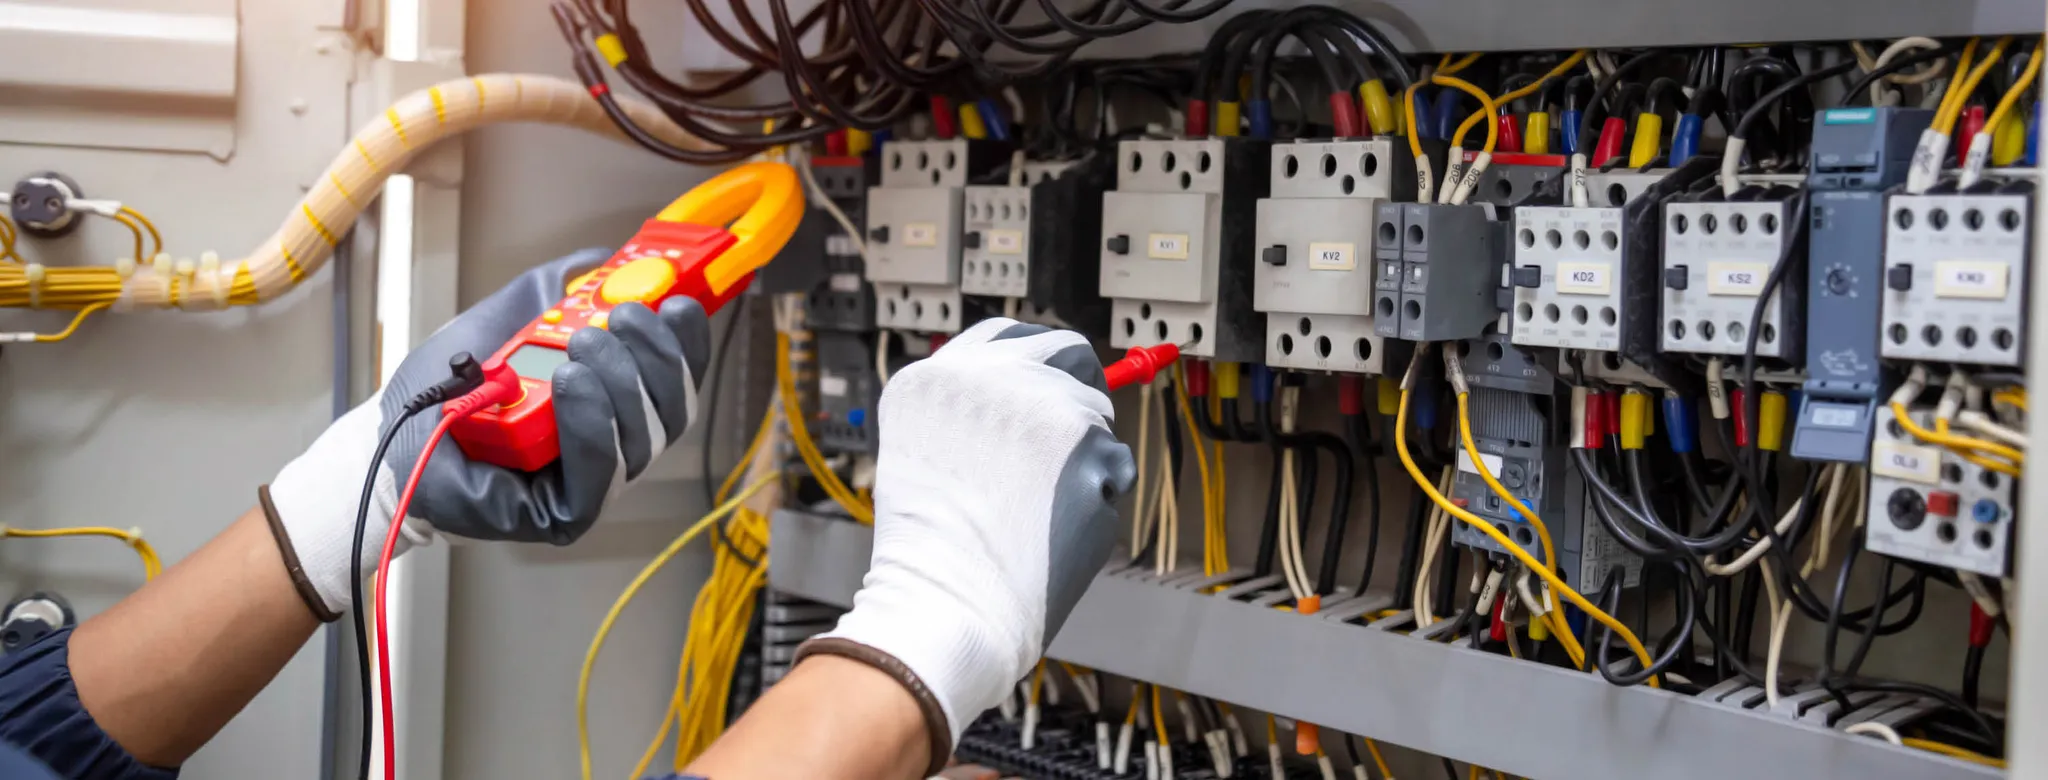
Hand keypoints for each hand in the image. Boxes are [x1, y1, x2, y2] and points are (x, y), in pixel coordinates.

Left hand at [261, 249, 709, 618]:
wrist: (393, 431)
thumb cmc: (450, 385)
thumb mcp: (515, 315)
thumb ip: (564, 287)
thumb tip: (612, 259)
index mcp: (617, 399)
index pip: (678, 375)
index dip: (688, 341)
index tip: (679, 302)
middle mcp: (615, 444)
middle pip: (675, 409)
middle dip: (656, 356)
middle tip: (621, 316)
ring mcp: (593, 483)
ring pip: (644, 439)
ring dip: (621, 382)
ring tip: (579, 346)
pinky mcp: (565, 514)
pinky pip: (601, 473)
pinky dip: (593, 423)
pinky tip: (571, 384)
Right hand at [796, 318, 1136, 773]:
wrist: (947, 604)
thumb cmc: (932, 552)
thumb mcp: (924, 451)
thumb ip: (973, 409)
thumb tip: (1039, 390)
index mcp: (938, 376)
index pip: (1009, 334)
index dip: (1039, 360)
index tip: (1054, 377)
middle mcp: (989, 378)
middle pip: (1068, 354)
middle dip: (1081, 390)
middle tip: (1075, 435)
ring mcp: (1042, 407)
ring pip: (1096, 417)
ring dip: (1084, 457)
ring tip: (1038, 509)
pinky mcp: (1088, 448)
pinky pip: (1115, 466)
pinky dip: (1099, 497)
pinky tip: (1058, 526)